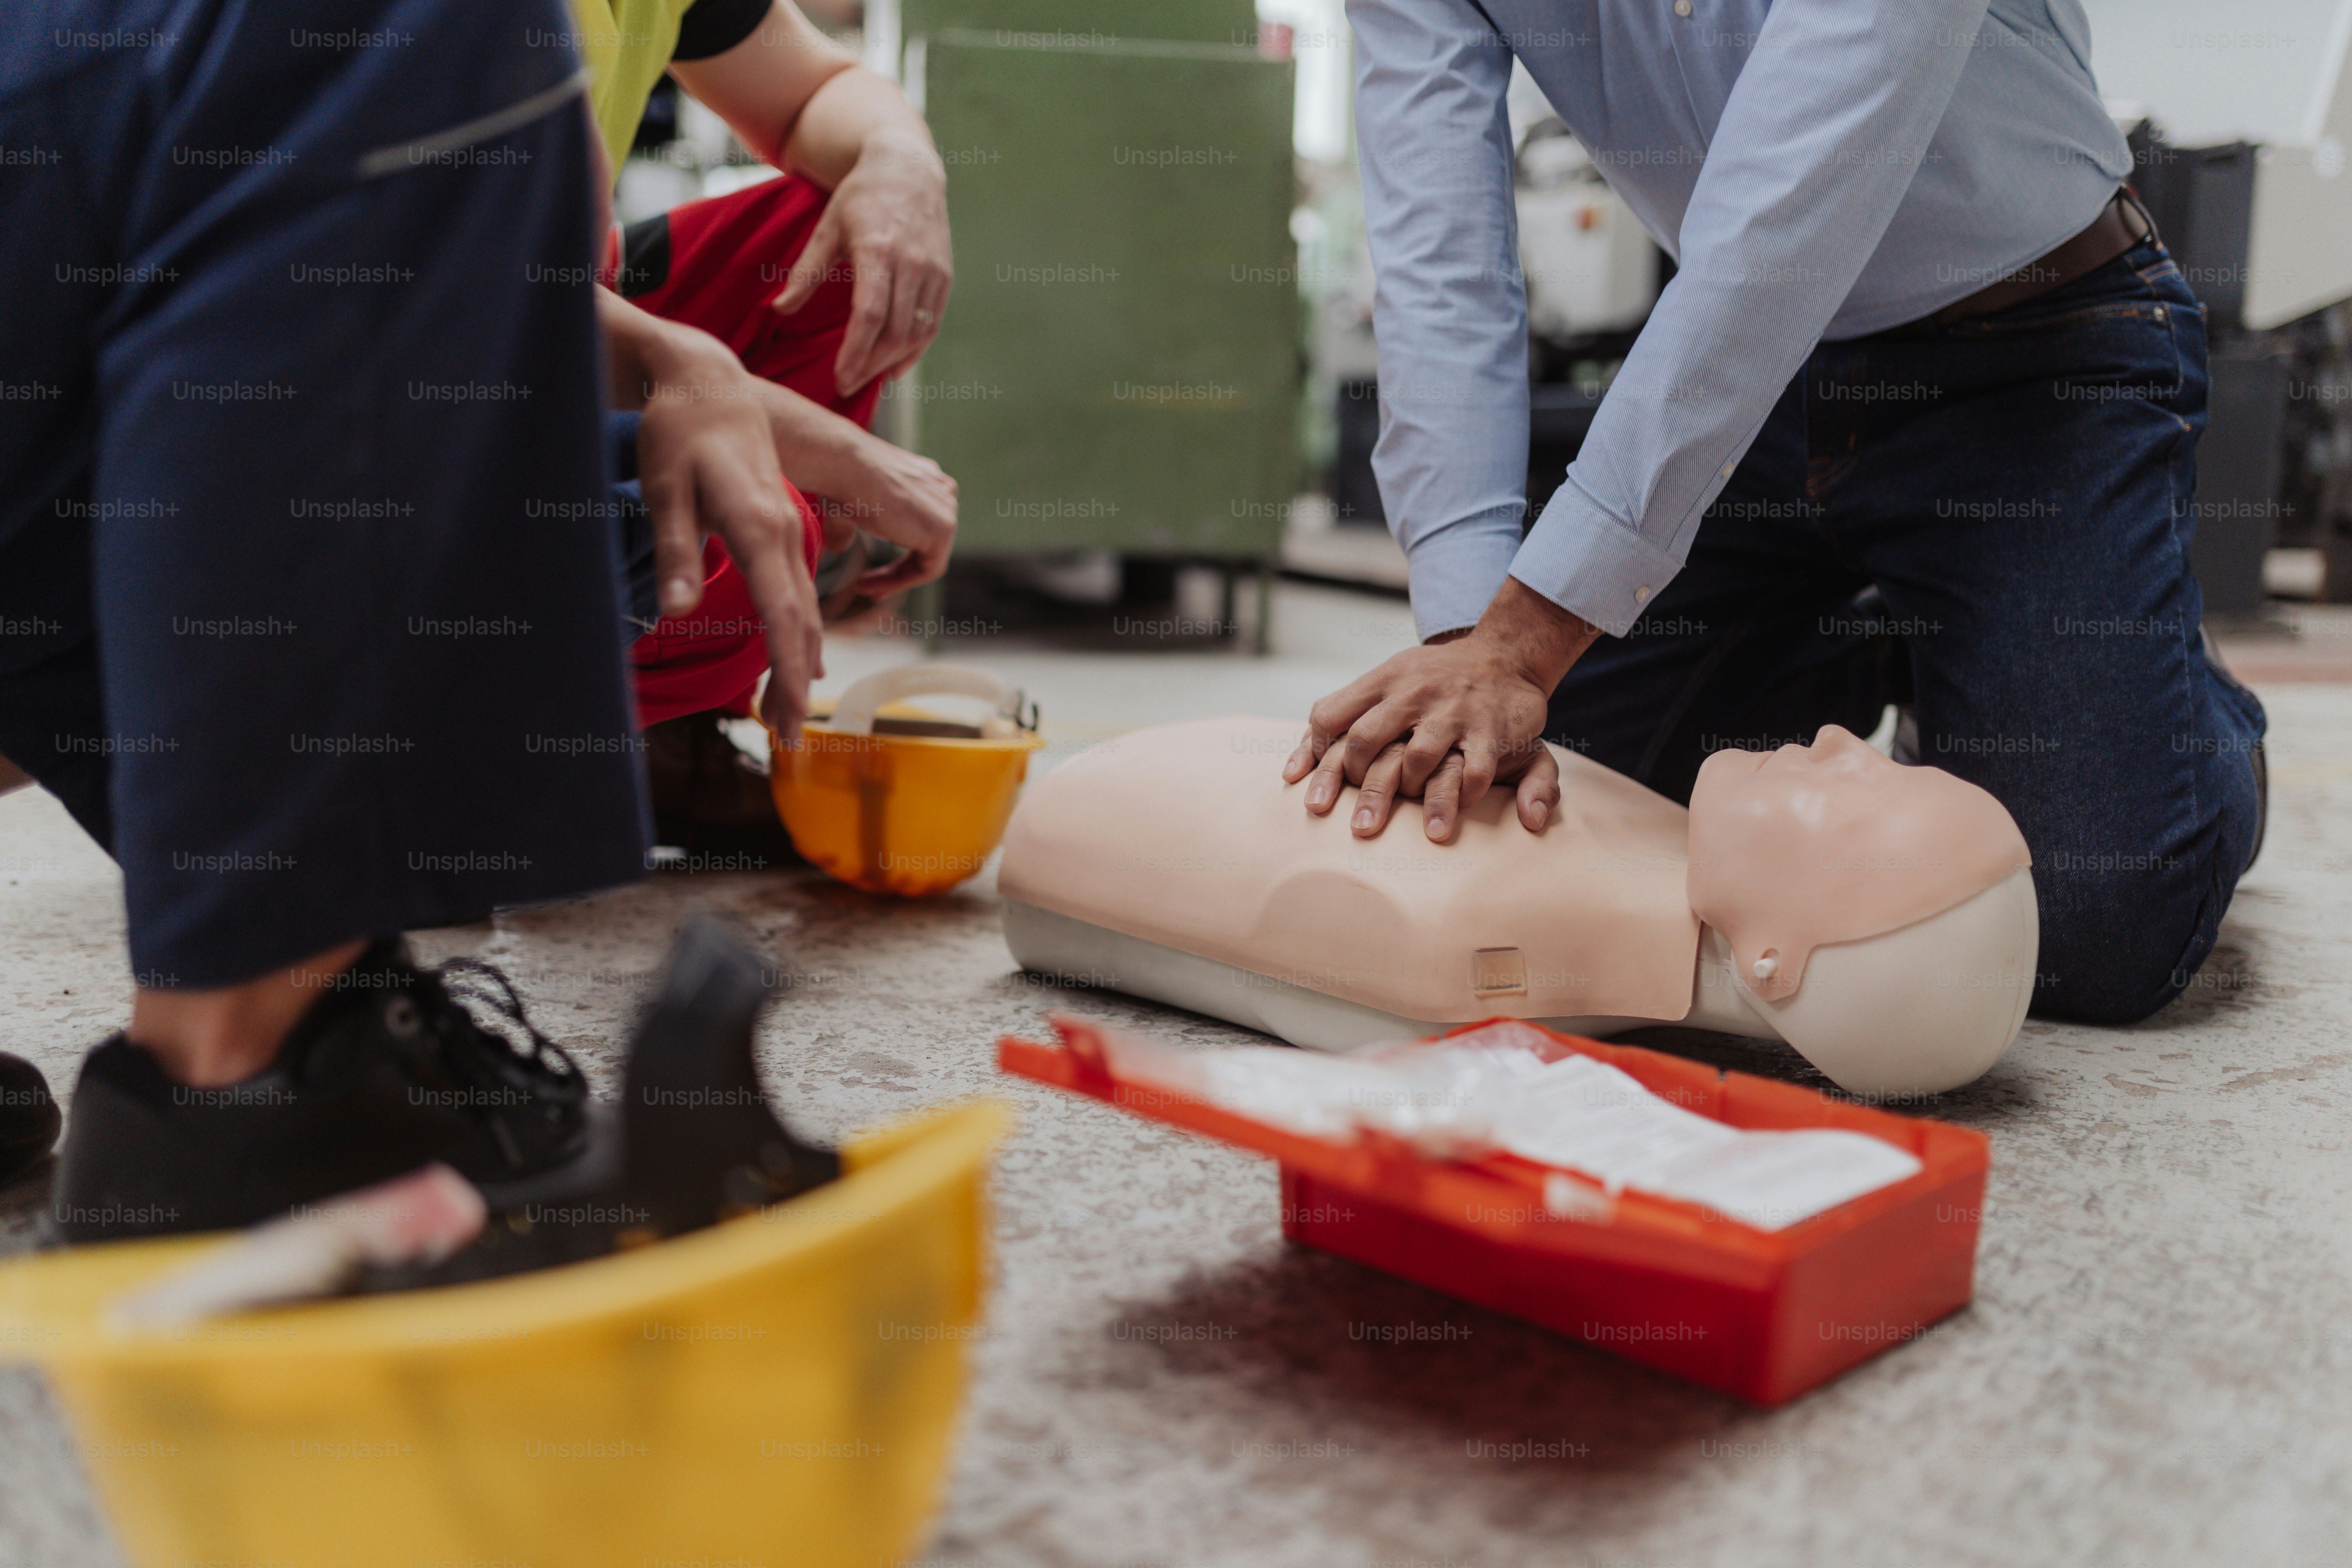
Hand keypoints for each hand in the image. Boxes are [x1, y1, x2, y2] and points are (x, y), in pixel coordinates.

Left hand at [632, 329, 825, 739]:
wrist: (709, 383)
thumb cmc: (678, 431)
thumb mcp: (663, 487)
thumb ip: (675, 549)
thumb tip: (678, 611)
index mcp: (758, 525)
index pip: (783, 613)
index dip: (787, 670)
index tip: (787, 717)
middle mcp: (785, 532)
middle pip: (801, 622)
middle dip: (795, 684)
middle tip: (785, 740)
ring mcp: (790, 530)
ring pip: (804, 610)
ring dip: (799, 665)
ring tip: (786, 717)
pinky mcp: (783, 528)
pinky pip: (799, 592)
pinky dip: (800, 635)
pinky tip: (799, 662)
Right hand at [750, 380, 955, 593]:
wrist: (844, 464)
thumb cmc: (840, 478)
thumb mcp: (846, 508)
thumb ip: (850, 529)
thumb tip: (838, 549)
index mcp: (924, 479)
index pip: (920, 527)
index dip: (895, 554)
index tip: (867, 576)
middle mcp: (941, 491)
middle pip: (926, 544)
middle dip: (896, 571)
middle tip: (865, 588)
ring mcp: (946, 508)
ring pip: (927, 560)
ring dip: (894, 579)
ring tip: (862, 588)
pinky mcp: (944, 528)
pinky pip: (928, 569)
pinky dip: (900, 582)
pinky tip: (869, 586)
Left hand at [772, 134, 950, 394]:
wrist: (907, 168)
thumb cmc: (860, 198)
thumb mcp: (826, 229)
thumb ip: (806, 272)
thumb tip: (779, 310)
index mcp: (877, 250)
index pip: (869, 315)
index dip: (855, 352)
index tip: (840, 378)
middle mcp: (910, 263)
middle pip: (894, 332)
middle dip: (870, 366)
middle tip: (846, 386)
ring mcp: (932, 271)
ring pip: (917, 333)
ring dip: (892, 363)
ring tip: (867, 379)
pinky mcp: (945, 276)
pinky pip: (932, 324)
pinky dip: (915, 350)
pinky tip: (895, 366)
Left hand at [1281, 579, 1601, 841]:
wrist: (1504, 654)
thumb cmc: (1432, 679)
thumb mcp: (1387, 681)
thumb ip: (1339, 717)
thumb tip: (1289, 774)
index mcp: (1382, 681)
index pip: (1329, 716)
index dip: (1316, 756)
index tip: (1315, 794)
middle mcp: (1412, 693)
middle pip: (1365, 741)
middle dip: (1357, 789)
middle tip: (1359, 826)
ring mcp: (1451, 710)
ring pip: (1417, 759)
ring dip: (1411, 795)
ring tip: (1414, 826)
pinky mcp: (1490, 729)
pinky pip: (1473, 771)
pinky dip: (1463, 796)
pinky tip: (1458, 811)